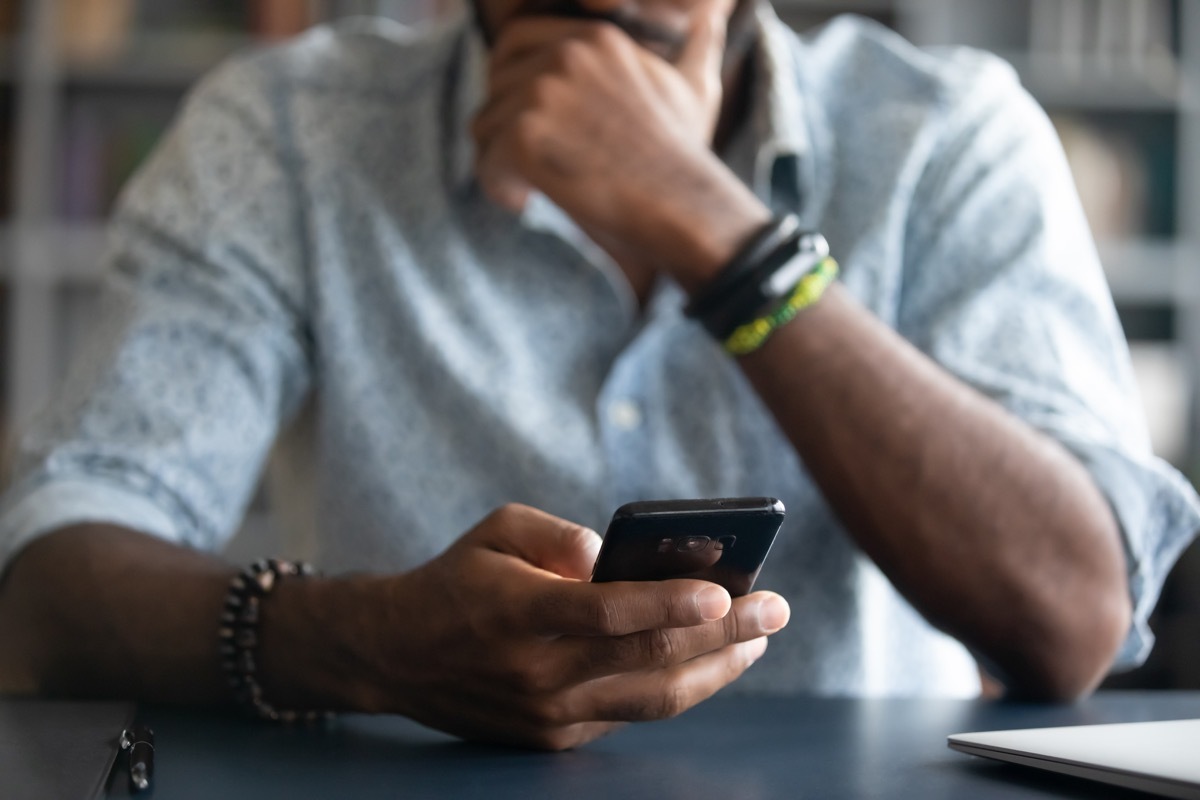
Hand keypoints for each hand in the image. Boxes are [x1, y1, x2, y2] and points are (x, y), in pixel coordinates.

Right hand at [371, 504, 789, 749]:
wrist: (397, 654)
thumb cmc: (458, 579)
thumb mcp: (496, 529)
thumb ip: (557, 534)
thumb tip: (611, 554)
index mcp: (519, 613)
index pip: (608, 613)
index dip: (669, 605)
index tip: (724, 594)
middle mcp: (537, 672)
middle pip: (647, 658)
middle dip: (723, 635)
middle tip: (775, 609)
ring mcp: (547, 715)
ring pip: (652, 699)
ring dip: (715, 672)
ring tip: (758, 643)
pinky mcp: (552, 739)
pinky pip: (629, 714)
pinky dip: (676, 689)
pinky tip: (710, 664)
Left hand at [471, 2, 769, 287]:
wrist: (683, 206)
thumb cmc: (686, 159)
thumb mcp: (694, 87)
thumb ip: (696, 46)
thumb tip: (712, 16)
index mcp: (597, 38)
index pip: (516, 39)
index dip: (509, 80)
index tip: (525, 119)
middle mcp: (567, 55)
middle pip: (495, 82)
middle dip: (502, 123)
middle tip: (524, 161)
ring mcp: (544, 92)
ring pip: (486, 124)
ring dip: (501, 160)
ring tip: (529, 187)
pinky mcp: (526, 135)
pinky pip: (486, 161)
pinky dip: (499, 188)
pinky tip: (524, 202)